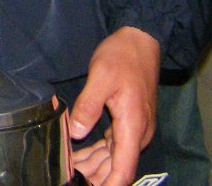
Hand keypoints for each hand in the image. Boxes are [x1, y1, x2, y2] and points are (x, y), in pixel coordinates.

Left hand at [67, 26, 160, 185]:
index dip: (109, 185)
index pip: (124, 170)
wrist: (141, 40)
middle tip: (70, 177)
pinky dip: (98, 152)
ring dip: (94, 166)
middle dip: (96, 177)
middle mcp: (137, 133)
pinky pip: (113, 145)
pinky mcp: (129, 121)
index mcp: (133, 126)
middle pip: (117, 167)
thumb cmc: (122, 57)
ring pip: (114, 157)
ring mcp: (134, 128)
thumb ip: (88, 106)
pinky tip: (80, 155)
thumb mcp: (100, 77)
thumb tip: (75, 132)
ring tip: (70, 169)